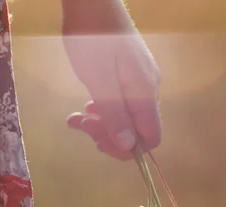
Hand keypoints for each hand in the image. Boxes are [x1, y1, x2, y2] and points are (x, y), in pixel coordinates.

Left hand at [65, 33, 161, 160]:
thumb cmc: (91, 37)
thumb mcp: (98, 80)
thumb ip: (115, 114)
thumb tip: (128, 147)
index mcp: (145, 92)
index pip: (150, 138)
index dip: (127, 149)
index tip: (98, 143)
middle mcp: (149, 88)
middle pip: (137, 129)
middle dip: (108, 134)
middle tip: (78, 123)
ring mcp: (140, 79)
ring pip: (127, 115)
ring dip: (102, 122)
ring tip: (75, 116)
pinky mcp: (130, 71)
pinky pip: (122, 100)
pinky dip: (104, 107)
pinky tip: (88, 103)